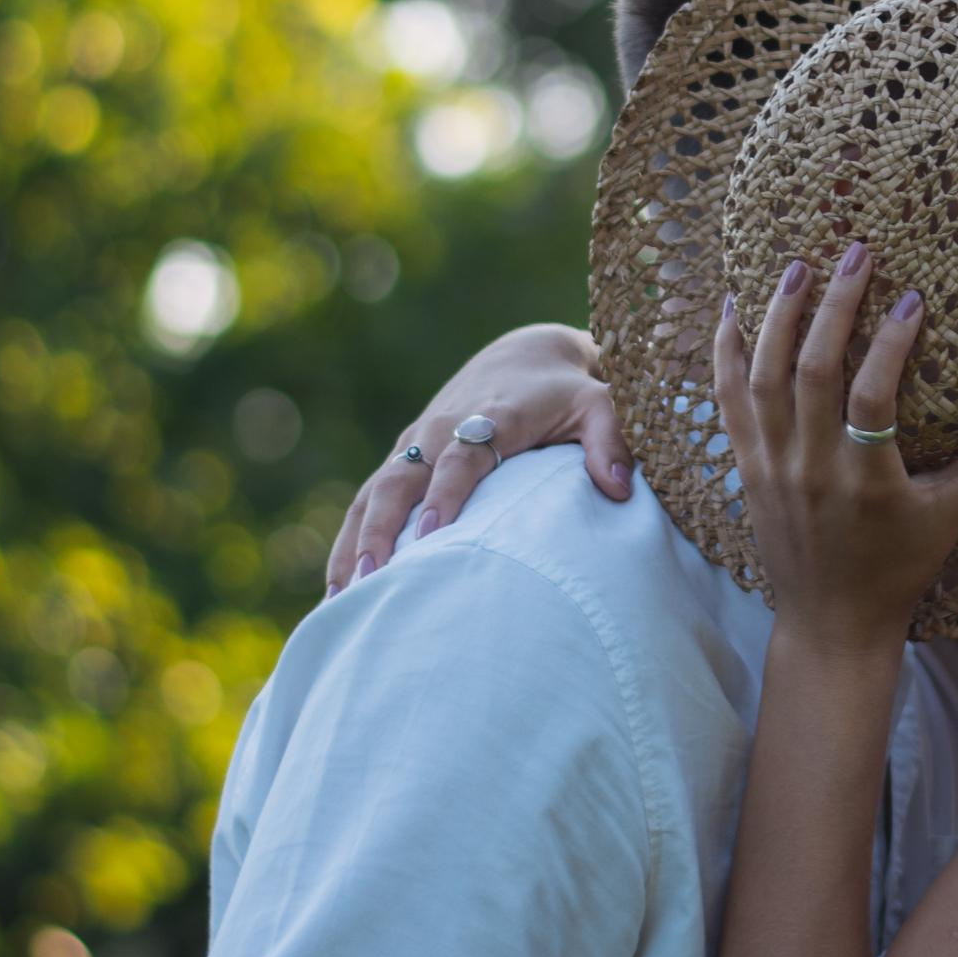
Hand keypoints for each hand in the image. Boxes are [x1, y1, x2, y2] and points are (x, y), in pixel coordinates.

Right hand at [325, 323, 632, 592]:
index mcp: (492, 416)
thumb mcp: (601, 404)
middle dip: (384, 527)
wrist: (523, 359)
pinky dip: (351, 539)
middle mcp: (443, 427)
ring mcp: (417, 442)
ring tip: (342, 598)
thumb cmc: (568, 393)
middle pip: (402, 477)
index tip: (435, 534)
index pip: (462, 455)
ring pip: (375, 492)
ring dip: (357, 541)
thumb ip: (611, 441)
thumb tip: (618, 488)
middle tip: (373, 578)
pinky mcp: (404, 457)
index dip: (447, 492)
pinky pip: (368, 499)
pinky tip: (339, 589)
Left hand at [712, 245, 957, 645]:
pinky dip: (725, 353)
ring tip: (798, 266)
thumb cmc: (902, 567)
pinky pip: (726, 401)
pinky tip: (734, 308)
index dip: (893, 343)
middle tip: (856, 253)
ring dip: (777, 316)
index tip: (913, 297)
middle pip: (811, 371)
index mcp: (865, 480)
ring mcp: (771, 467)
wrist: (832, 622)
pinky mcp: (746, 467)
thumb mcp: (956, 511)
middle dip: (832, 305)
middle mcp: (810, 468)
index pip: (873, 396)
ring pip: (761, 377)